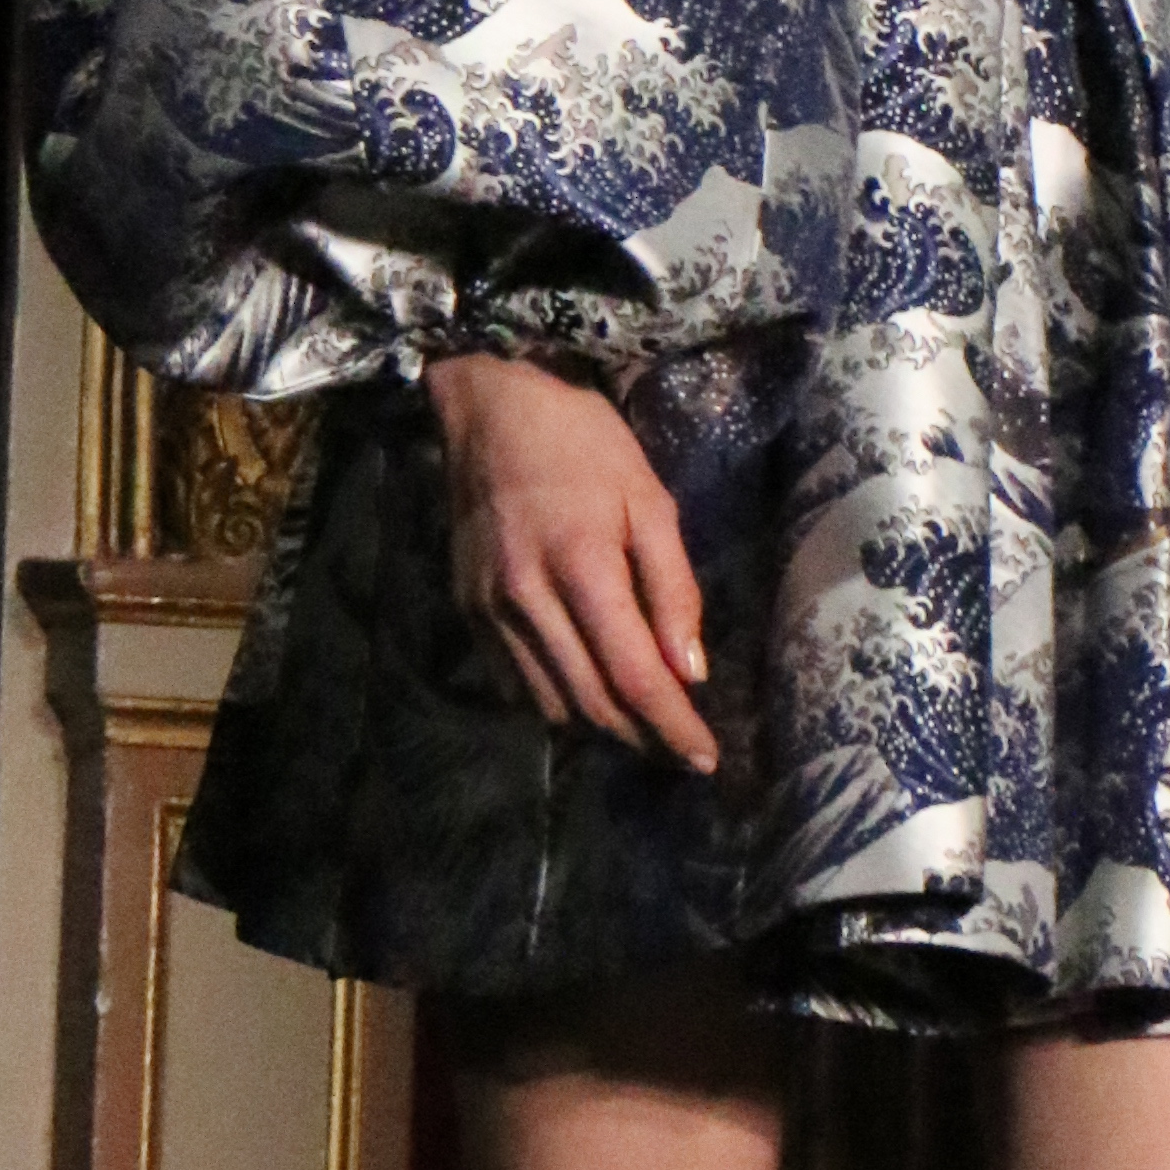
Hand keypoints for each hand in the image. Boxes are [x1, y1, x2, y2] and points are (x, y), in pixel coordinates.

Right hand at [424, 354, 717, 773]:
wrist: (487, 410)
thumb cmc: (582, 443)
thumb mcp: (647, 497)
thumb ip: (672, 587)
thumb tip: (689, 671)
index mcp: (582, 564)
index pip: (634, 674)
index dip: (672, 726)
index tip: (704, 759)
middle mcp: (528, 599)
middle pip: (591, 702)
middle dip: (642, 736)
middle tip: (681, 748)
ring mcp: (489, 610)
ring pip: (550, 704)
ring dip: (600, 724)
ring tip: (641, 721)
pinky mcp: (466, 612)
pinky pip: (514, 684)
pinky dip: (556, 700)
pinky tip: (585, 685)